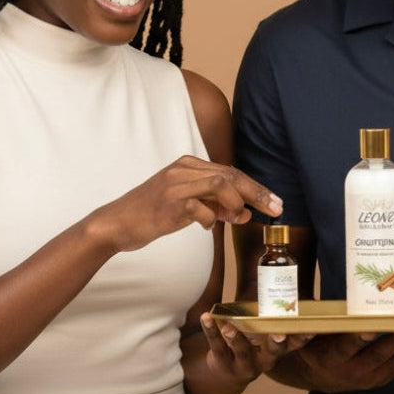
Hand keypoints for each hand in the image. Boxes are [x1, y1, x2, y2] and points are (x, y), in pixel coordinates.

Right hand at [96, 155, 282, 252]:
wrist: (117, 223)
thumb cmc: (152, 214)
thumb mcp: (187, 206)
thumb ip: (215, 206)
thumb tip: (245, 213)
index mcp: (189, 165)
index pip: (231, 172)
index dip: (256, 188)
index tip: (275, 202)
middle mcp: (184, 169)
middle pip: (231, 175)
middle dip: (258, 193)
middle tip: (276, 209)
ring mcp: (175, 183)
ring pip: (221, 184)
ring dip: (236, 204)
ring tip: (238, 218)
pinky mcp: (169, 202)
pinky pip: (200, 207)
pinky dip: (210, 219)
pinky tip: (206, 227)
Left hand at [199, 313, 311, 383]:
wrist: (227, 372)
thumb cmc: (251, 344)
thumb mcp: (263, 334)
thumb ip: (272, 314)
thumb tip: (283, 277)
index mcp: (276, 350)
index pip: (294, 345)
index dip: (302, 338)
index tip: (310, 329)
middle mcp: (263, 360)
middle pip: (272, 353)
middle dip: (276, 344)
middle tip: (278, 335)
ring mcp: (243, 364)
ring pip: (242, 351)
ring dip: (236, 338)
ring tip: (229, 327)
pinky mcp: (223, 362)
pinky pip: (216, 346)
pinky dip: (211, 330)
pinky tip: (206, 317)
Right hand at [284, 331, 393, 391]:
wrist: (315, 376)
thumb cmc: (311, 347)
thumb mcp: (304, 335)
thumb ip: (308, 323)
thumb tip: (300, 304)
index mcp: (329, 359)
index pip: (344, 348)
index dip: (357, 339)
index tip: (369, 328)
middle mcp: (350, 371)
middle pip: (377, 355)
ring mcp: (367, 378)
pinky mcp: (379, 379)